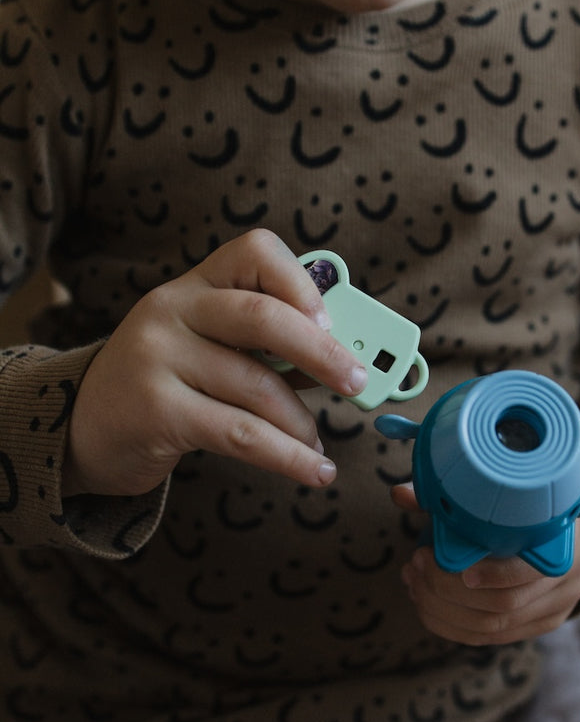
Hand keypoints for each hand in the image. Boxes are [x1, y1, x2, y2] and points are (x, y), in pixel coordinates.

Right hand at [63, 229, 367, 497]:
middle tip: (358, 382)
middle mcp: (172, 310)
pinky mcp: (156, 411)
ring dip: (303, 423)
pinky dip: (288, 456)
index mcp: (196, 284)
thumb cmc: (168, 380)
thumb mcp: (208, 343)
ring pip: (257, 387)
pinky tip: (313, 469)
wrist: (79, 426)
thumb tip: (344, 359)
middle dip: (323, 353)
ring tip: (319, 444)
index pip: (254, 252)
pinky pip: (241, 434)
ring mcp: (158, 358)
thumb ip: (265, 343)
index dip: (300, 283)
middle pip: (263, 318)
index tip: (331, 321)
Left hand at [391, 483, 579, 645]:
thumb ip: (456, 492)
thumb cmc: (538, 499)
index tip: (449, 562)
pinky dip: (454, 625)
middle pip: (502, 606)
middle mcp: (567, 584)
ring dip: (443, 610)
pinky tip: (428, 604)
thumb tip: (400, 494)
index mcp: (566, 544)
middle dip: (448, 590)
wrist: (578, 520)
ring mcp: (555, 610)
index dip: (490, 574)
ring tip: (413, 582)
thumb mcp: (511, 489)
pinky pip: (491, 638)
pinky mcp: (540, 625)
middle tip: (414, 565)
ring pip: (492, 628)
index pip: (528, 572)